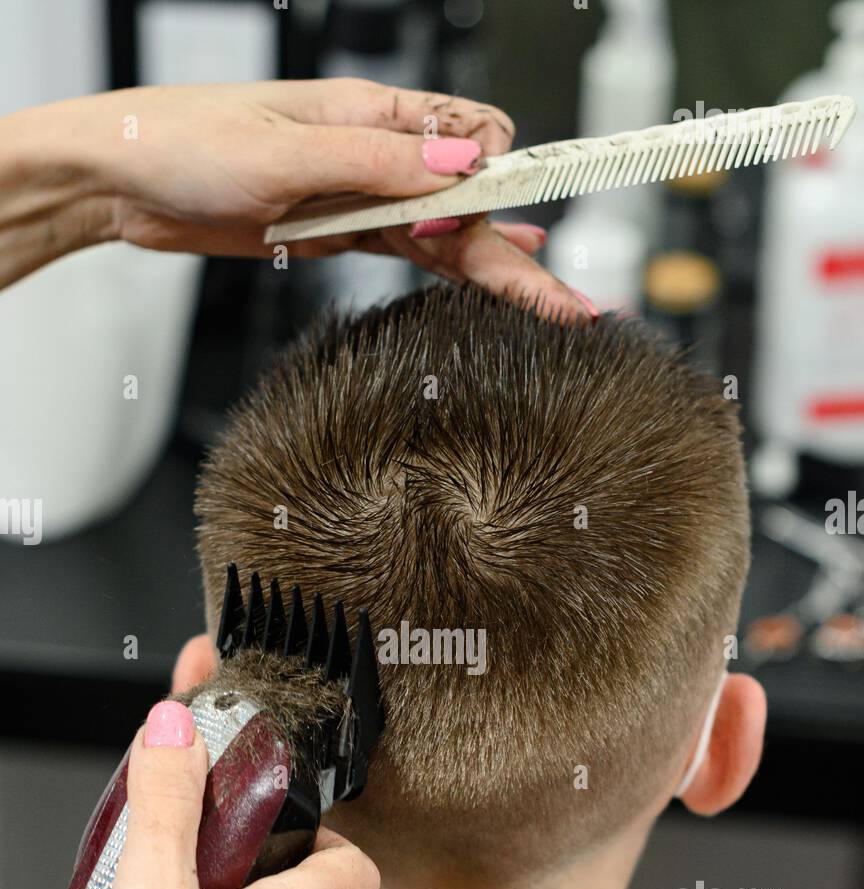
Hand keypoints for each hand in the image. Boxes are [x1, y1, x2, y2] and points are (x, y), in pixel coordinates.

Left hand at [9, 79, 592, 316]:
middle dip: (520, 253)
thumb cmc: (186, 142)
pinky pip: (411, 252)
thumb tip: (464, 163)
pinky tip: (497, 276)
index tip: (479, 225)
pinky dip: (454, 266)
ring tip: (557, 312)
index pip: (470, 139)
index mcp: (373, 114)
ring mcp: (360, 195)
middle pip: (470, 203)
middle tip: (573, 308)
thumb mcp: (286, 152)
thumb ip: (379, 164)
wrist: (123, 180)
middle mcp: (377, 153)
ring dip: (499, 272)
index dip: (492, 184)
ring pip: (448, 236)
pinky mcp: (338, 231)